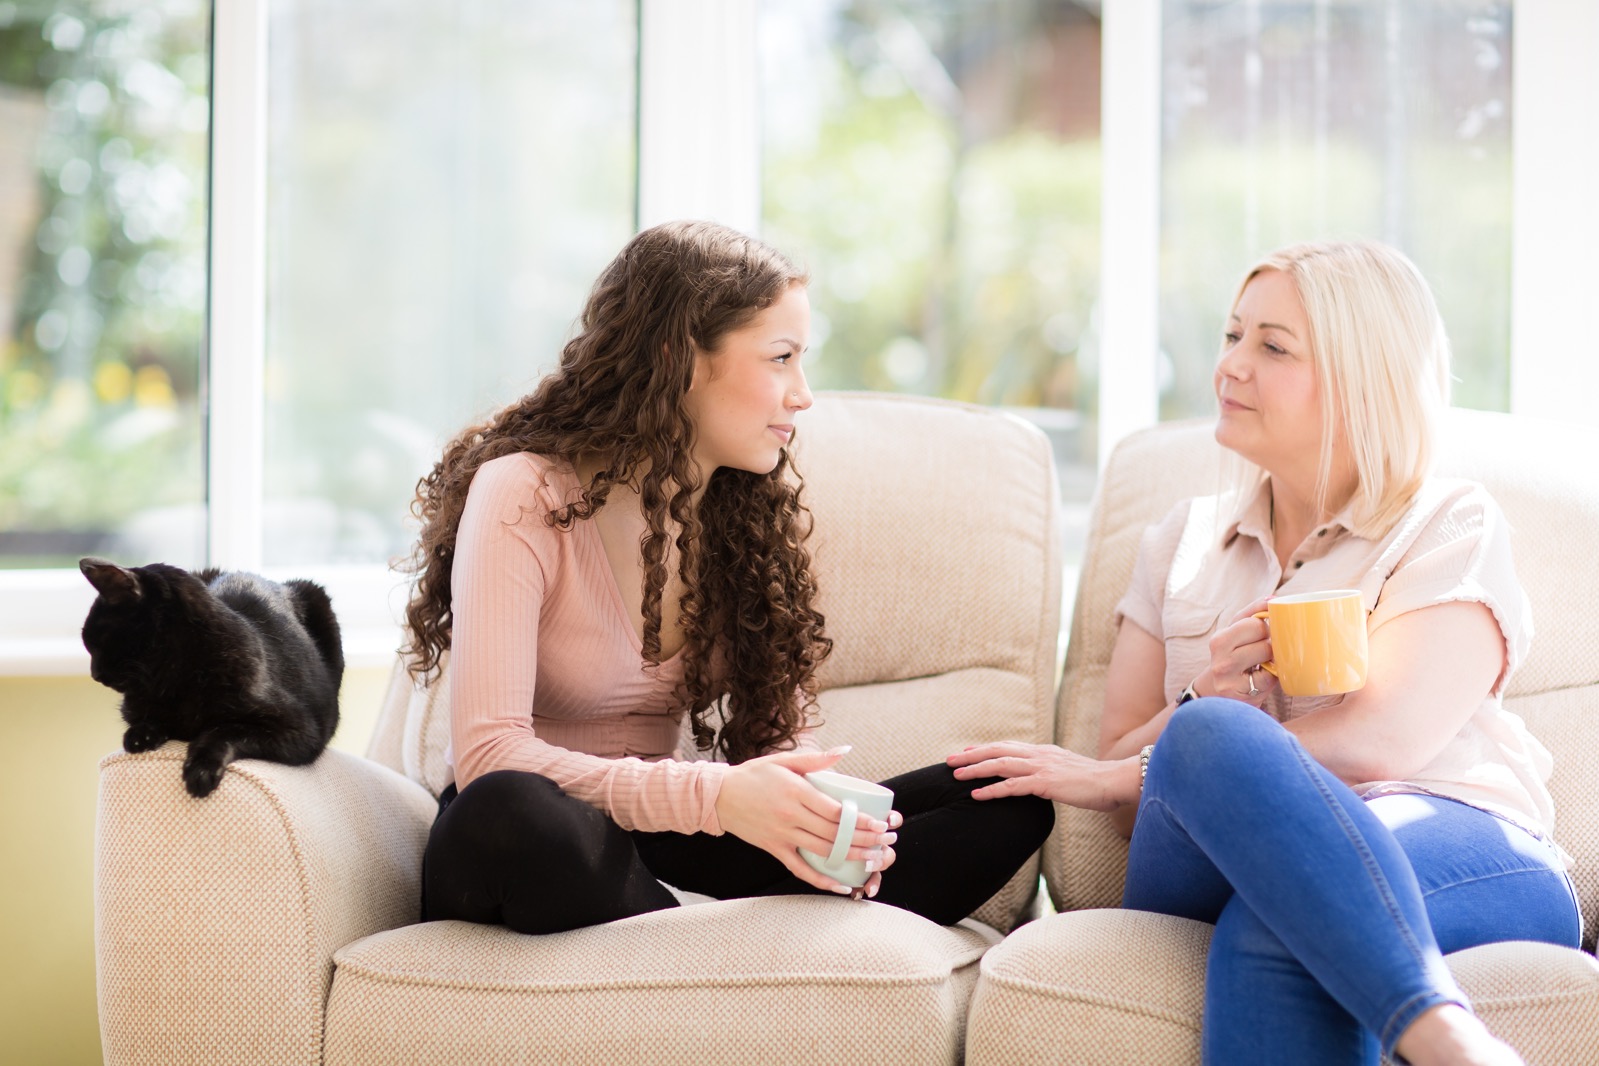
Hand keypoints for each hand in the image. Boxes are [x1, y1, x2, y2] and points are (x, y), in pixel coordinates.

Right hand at [714, 746, 900, 897]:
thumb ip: (816, 759)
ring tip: (874, 859)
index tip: (880, 823)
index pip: (834, 811)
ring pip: (822, 851)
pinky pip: (800, 869)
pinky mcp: (774, 848)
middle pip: (834, 833)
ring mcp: (782, 835)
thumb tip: (846, 750)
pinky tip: (841, 886)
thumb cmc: (754, 774)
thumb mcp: (784, 760)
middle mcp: (790, 816)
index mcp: (795, 792)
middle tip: (886, 842)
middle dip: (864, 839)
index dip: (860, 820)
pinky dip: (821, 880)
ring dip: (851, 857)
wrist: (719, 796)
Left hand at [946, 741, 1136, 810]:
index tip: (967, 751)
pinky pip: (1012, 786)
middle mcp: (1040, 755)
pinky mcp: (1046, 783)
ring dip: (975, 769)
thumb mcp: (1070, 774)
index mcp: (1044, 752)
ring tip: (955, 776)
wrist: (1116, 781)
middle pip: (997, 750)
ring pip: (1000, 765)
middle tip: (950, 760)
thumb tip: (1042, 781)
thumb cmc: (1097, 783)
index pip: (1009, 746)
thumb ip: (1053, 774)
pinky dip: (992, 790)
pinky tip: (977, 795)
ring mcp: (1042, 767)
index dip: (986, 748)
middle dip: (971, 755)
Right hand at [1205, 596, 1278, 704]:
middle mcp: (1219, 656)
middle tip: (1263, 651)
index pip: (1253, 621)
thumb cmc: (1233, 661)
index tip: (1265, 633)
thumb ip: (1252, 615)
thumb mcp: (1236, 637)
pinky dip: (1271, 677)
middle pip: (1261, 633)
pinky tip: (1261, 680)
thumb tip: (1273, 598)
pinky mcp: (1239, 691)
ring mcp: (1227, 675)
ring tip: (1262, 665)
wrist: (1218, 697)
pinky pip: (1270, 676)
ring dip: (1272, 658)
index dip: (1265, 626)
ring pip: (1266, 652)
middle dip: (1269, 640)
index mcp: (1219, 639)